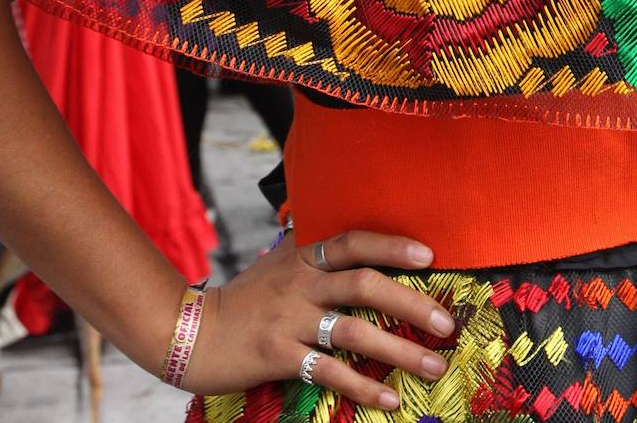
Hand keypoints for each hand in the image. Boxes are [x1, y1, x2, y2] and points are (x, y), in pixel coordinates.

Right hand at [184, 230, 454, 403]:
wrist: (190, 331)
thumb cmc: (242, 299)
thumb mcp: (276, 262)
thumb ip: (309, 250)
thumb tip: (346, 237)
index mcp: (302, 256)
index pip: (353, 242)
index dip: (391, 246)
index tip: (429, 255)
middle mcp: (300, 283)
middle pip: (364, 285)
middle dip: (411, 303)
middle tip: (445, 322)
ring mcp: (290, 319)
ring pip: (354, 331)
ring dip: (399, 351)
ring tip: (432, 366)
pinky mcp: (279, 356)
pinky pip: (329, 371)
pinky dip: (362, 386)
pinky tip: (389, 399)